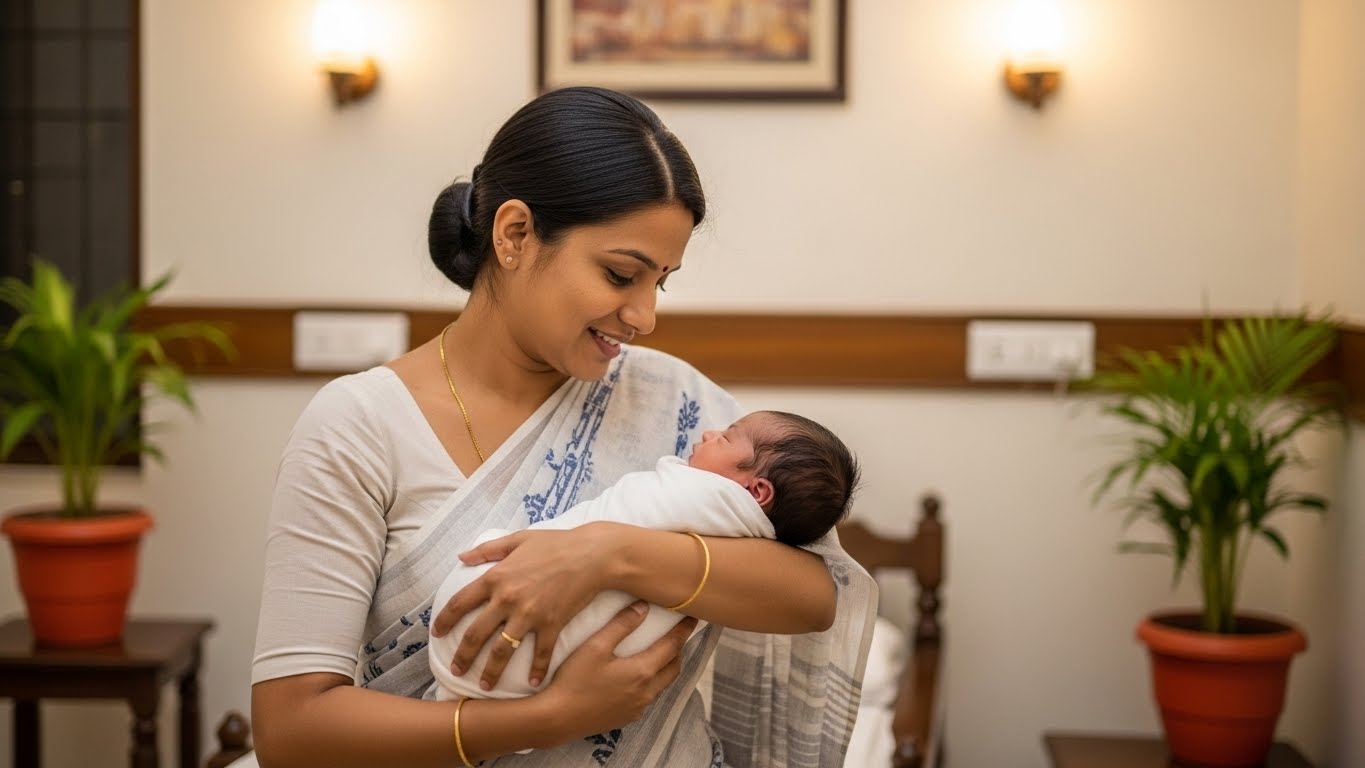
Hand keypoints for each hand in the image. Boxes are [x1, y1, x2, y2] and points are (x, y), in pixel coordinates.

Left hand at [430, 525, 612, 689]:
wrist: (592, 555)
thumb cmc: (556, 543)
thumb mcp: (518, 539)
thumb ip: (487, 549)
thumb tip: (461, 556)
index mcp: (496, 577)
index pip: (460, 603)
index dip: (445, 620)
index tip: (437, 634)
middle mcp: (507, 599)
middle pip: (475, 634)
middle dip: (462, 656)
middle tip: (455, 670)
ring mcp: (529, 614)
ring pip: (501, 650)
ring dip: (491, 671)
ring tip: (483, 685)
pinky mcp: (551, 624)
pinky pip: (540, 653)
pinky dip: (536, 670)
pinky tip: (532, 683)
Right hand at [545, 601, 698, 737]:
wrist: (557, 718)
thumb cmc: (574, 680)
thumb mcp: (595, 646)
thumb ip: (621, 625)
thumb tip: (643, 607)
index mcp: (642, 672)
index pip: (672, 646)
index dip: (684, 630)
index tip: (693, 618)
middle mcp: (646, 692)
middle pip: (674, 667)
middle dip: (678, 650)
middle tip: (677, 634)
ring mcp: (638, 707)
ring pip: (663, 684)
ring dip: (666, 667)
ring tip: (661, 652)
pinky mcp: (628, 717)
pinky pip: (649, 697)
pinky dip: (653, 682)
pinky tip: (640, 676)